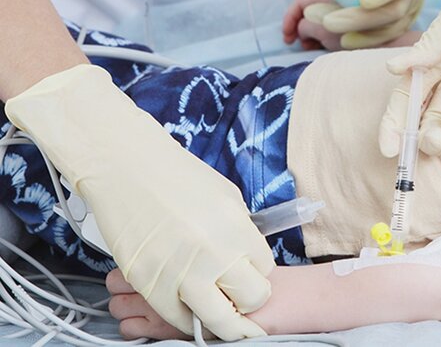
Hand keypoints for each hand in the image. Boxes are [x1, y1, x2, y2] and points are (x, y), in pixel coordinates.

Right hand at [5, 66, 273, 340]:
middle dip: (250, 301)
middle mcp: (213, 253)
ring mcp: (180, 272)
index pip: (265, 270)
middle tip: (241, 299)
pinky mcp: (149, 283)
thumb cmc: (176, 176)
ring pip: (218, 321)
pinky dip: (186, 319)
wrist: (125, 167)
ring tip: (222, 313)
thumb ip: (241, 231)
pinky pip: (177, 318)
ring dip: (225, 322)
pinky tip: (189, 308)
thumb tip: (249, 259)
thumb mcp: (227, 197)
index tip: (249, 274)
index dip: (258, 274)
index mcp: (237, 228)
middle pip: (252, 300)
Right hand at [282, 0, 342, 50]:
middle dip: (295, 28)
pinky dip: (315, 39)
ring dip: (305, 36)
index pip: (299, 3)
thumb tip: (302, 31)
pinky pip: (322, 32)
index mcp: (322, 0)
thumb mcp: (317, 28)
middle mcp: (329, 6)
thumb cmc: (341, 32)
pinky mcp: (340, 30)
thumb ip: (303, 27)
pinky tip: (314, 48)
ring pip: (313, 25)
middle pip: (305, 14)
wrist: (368, 43)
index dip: (289, 17)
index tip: (286, 33)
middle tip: (290, 42)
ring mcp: (335, 19)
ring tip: (305, 47)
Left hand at [296, 0, 423, 48]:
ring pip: (382, 31)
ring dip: (349, 29)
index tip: (363, 1)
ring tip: (316, 19)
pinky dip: (352, 39)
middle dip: (359, 19)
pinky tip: (332, 37)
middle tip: (327, 20)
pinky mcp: (386, 28)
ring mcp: (401, 15)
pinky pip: (373, 39)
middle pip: (392, 12)